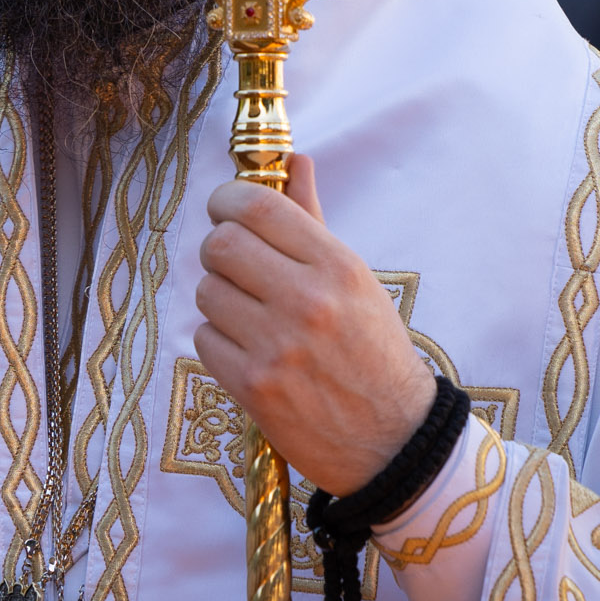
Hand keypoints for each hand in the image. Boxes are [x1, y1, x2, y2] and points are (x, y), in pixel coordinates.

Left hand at [194, 153, 437, 496]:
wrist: (394, 439)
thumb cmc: (373, 351)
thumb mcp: (355, 279)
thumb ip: (312, 220)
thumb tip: (293, 161)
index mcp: (336, 267)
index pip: (257, 207)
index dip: (227, 200)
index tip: (226, 210)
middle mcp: (307, 302)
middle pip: (220, 244)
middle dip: (220, 249)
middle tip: (236, 265)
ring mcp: (278, 347)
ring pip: (207, 292)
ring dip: (221, 300)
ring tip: (252, 316)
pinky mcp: (254, 387)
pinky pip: (205, 340)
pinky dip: (219, 342)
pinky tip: (250, 351)